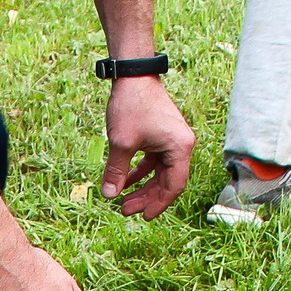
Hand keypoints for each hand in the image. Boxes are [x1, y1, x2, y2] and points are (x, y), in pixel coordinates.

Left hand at [100, 77, 194, 216]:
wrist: (133, 74)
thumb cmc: (131, 106)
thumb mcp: (121, 143)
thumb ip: (116, 171)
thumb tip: (109, 196)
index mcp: (180, 148)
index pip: (174, 185)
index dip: (158, 204)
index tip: (142, 216)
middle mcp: (180, 144)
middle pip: (166, 181)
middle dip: (146, 197)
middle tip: (124, 210)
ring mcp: (171, 139)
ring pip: (158, 172)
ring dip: (141, 186)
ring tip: (122, 200)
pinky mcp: (160, 135)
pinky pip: (152, 161)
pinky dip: (139, 171)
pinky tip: (124, 182)